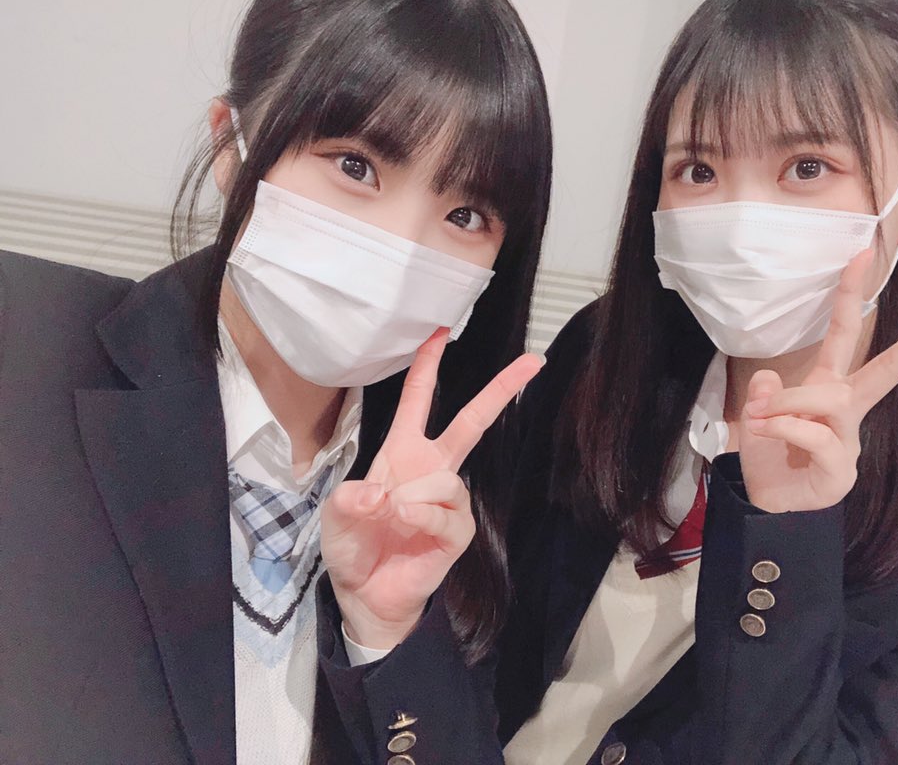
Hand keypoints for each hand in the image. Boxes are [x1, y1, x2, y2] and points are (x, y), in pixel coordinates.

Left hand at [322, 329, 543, 648]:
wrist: (366, 595)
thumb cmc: (353, 547)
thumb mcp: (336, 518)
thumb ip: (349, 501)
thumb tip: (383, 493)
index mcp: (401, 453)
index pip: (418, 400)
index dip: (429, 365)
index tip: (441, 331)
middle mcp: (431, 469)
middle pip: (472, 422)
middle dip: (500, 389)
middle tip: (532, 361)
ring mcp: (448, 500)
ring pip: (447, 478)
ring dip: (414, 497)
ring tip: (392, 517)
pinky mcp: (458, 530)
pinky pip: (447, 511)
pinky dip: (422, 518)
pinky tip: (408, 528)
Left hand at [740, 250, 897, 513]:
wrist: (763, 502)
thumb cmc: (769, 453)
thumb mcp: (757, 414)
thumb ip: (765, 393)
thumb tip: (771, 380)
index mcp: (829, 385)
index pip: (849, 336)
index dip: (853, 294)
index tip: (865, 253)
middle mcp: (846, 408)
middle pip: (888, 367)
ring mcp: (849, 440)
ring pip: (833, 400)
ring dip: (792, 400)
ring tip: (760, 414)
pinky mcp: (841, 471)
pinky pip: (817, 435)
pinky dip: (786, 428)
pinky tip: (767, 433)